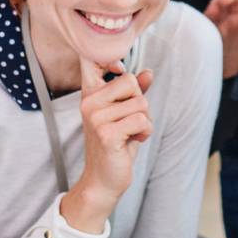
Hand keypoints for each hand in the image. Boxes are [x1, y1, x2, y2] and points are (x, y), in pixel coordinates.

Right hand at [59, 60, 153, 233]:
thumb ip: (135, 92)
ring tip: (130, 133)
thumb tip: (148, 72)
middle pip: (131, 82)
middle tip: (129, 122)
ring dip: (145, 120)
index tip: (118, 68)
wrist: (103, 179)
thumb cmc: (116, 144)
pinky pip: (142, 120)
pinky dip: (145, 132)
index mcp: (90, 94)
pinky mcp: (106, 133)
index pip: (92, 60)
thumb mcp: (126, 114)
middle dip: (141, 103)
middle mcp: (89, 102)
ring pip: (141, 103)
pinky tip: (133, 141)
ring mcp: (95, 117)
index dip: (110, 58)